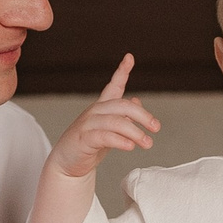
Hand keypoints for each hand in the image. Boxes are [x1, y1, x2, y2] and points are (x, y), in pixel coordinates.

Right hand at [51, 56, 160, 179]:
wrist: (67, 163)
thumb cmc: (90, 146)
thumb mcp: (110, 130)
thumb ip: (122, 117)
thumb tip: (136, 101)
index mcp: (102, 107)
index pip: (113, 86)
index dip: (122, 71)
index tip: (129, 58)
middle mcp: (94, 112)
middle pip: (122, 106)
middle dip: (142, 115)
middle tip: (156, 128)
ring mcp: (87, 124)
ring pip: (116, 122)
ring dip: (135, 132)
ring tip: (148, 143)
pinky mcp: (83, 139)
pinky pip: (105, 137)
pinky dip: (120, 141)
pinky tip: (130, 146)